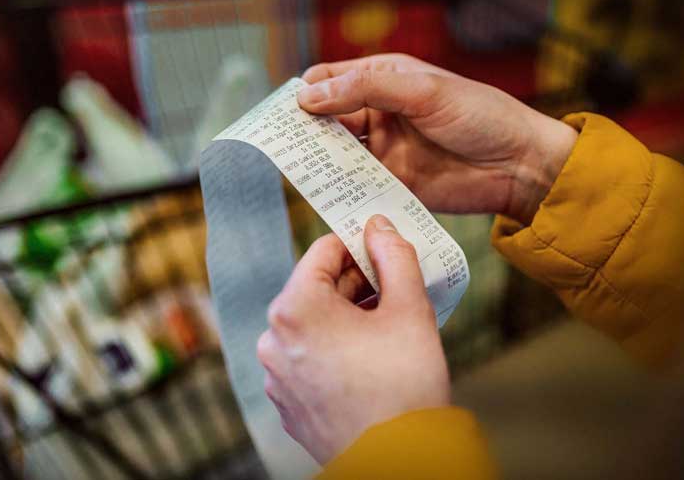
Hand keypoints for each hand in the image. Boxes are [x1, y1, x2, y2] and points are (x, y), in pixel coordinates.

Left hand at [257, 215, 449, 463]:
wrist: (398, 462)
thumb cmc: (403, 384)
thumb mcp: (409, 309)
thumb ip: (394, 257)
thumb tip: (379, 227)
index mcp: (295, 308)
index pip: (323, 251)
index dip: (358, 244)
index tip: (384, 248)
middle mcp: (274, 339)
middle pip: (316, 288)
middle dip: (356, 283)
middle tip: (393, 287)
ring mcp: (277, 374)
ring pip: (312, 324)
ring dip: (347, 316)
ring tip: (386, 325)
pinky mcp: (288, 402)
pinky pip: (308, 357)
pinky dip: (335, 348)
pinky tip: (369, 359)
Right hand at [298, 53, 576, 224]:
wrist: (518, 165)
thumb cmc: (479, 115)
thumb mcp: (423, 91)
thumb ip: (366, 89)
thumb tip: (309, 96)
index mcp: (385, 80)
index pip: (331, 80)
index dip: (305, 93)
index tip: (286, 112)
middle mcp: (378, 114)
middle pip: (327, 119)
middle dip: (305, 130)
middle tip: (283, 144)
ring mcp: (383, 150)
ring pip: (337, 154)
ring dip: (319, 160)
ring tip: (298, 169)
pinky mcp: (391, 183)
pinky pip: (356, 185)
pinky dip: (340, 188)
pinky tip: (326, 192)